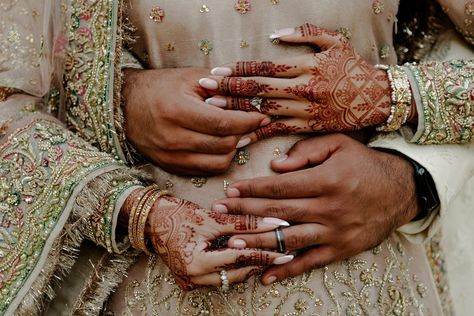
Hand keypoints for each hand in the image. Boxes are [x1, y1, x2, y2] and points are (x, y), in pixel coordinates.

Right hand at [122, 68, 269, 175]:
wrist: (125, 106)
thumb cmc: (160, 87)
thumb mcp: (190, 78)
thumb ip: (221, 88)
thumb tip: (252, 101)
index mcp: (178, 111)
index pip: (225, 123)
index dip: (249, 121)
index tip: (262, 116)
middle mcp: (173, 139)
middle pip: (225, 145)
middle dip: (244, 134)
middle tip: (251, 124)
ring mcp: (171, 157)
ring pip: (218, 162)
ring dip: (233, 149)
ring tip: (236, 135)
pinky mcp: (171, 167)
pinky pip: (205, 171)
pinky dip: (218, 159)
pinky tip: (220, 145)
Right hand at [141, 195, 292, 289]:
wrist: (150, 219)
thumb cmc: (177, 214)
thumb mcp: (211, 217)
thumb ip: (243, 223)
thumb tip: (272, 223)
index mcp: (198, 263)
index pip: (240, 258)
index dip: (264, 252)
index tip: (284, 249)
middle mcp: (194, 278)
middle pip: (237, 273)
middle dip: (260, 262)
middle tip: (281, 253)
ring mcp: (191, 282)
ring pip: (229, 278)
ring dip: (248, 266)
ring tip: (267, 253)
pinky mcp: (190, 279)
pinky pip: (219, 278)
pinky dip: (233, 268)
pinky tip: (245, 256)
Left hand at [199, 24, 391, 142]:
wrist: (377, 98)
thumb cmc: (353, 67)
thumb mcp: (335, 42)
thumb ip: (306, 34)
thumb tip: (275, 34)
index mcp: (306, 66)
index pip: (266, 67)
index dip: (239, 69)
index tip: (216, 71)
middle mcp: (303, 89)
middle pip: (259, 89)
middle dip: (229, 88)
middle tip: (204, 89)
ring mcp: (304, 111)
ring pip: (264, 111)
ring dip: (236, 111)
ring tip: (211, 111)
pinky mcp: (308, 127)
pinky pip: (277, 132)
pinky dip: (257, 135)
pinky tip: (238, 138)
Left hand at [211, 134, 419, 284]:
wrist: (401, 190)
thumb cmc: (364, 164)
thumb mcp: (339, 144)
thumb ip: (306, 152)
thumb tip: (275, 167)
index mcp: (326, 180)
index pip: (280, 187)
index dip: (252, 189)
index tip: (230, 191)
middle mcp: (329, 208)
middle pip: (278, 212)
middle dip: (245, 212)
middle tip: (219, 213)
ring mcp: (334, 232)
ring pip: (289, 240)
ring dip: (258, 242)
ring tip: (232, 242)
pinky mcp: (341, 249)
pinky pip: (310, 263)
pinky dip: (287, 271)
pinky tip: (265, 276)